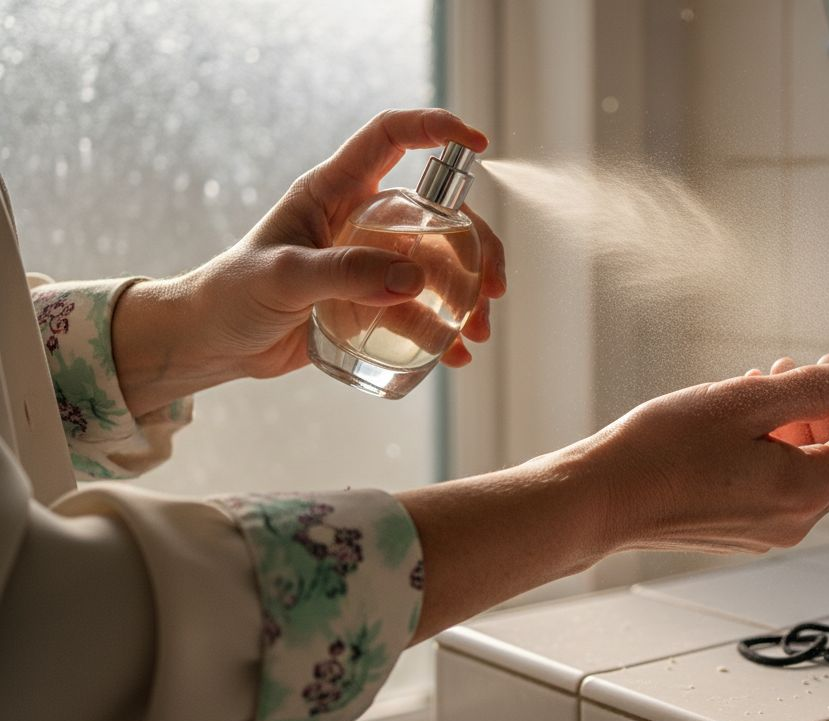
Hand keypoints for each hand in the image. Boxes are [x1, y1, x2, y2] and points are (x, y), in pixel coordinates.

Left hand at [113, 109, 505, 416]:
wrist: (210, 345)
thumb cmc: (230, 295)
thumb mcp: (283, 276)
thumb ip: (344, 274)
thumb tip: (414, 280)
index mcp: (334, 192)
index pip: (390, 139)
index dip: (433, 130)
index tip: (475, 144)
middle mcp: (359, 222)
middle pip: (436, 216)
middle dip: (475, 247)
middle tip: (491, 286)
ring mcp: (368, 264)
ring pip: (437, 268)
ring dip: (466, 298)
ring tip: (476, 333)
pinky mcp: (370, 306)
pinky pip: (419, 313)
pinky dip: (442, 333)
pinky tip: (455, 356)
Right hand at [580, 356, 828, 553]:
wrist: (601, 499)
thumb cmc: (664, 448)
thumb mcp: (744, 402)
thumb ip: (813, 389)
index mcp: (803, 492)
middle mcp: (792, 522)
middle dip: (826, 411)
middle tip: (790, 369)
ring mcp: (764, 532)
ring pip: (807, 474)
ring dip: (796, 427)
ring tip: (758, 387)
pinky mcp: (737, 532)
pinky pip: (776, 487)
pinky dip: (772, 450)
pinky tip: (735, 422)